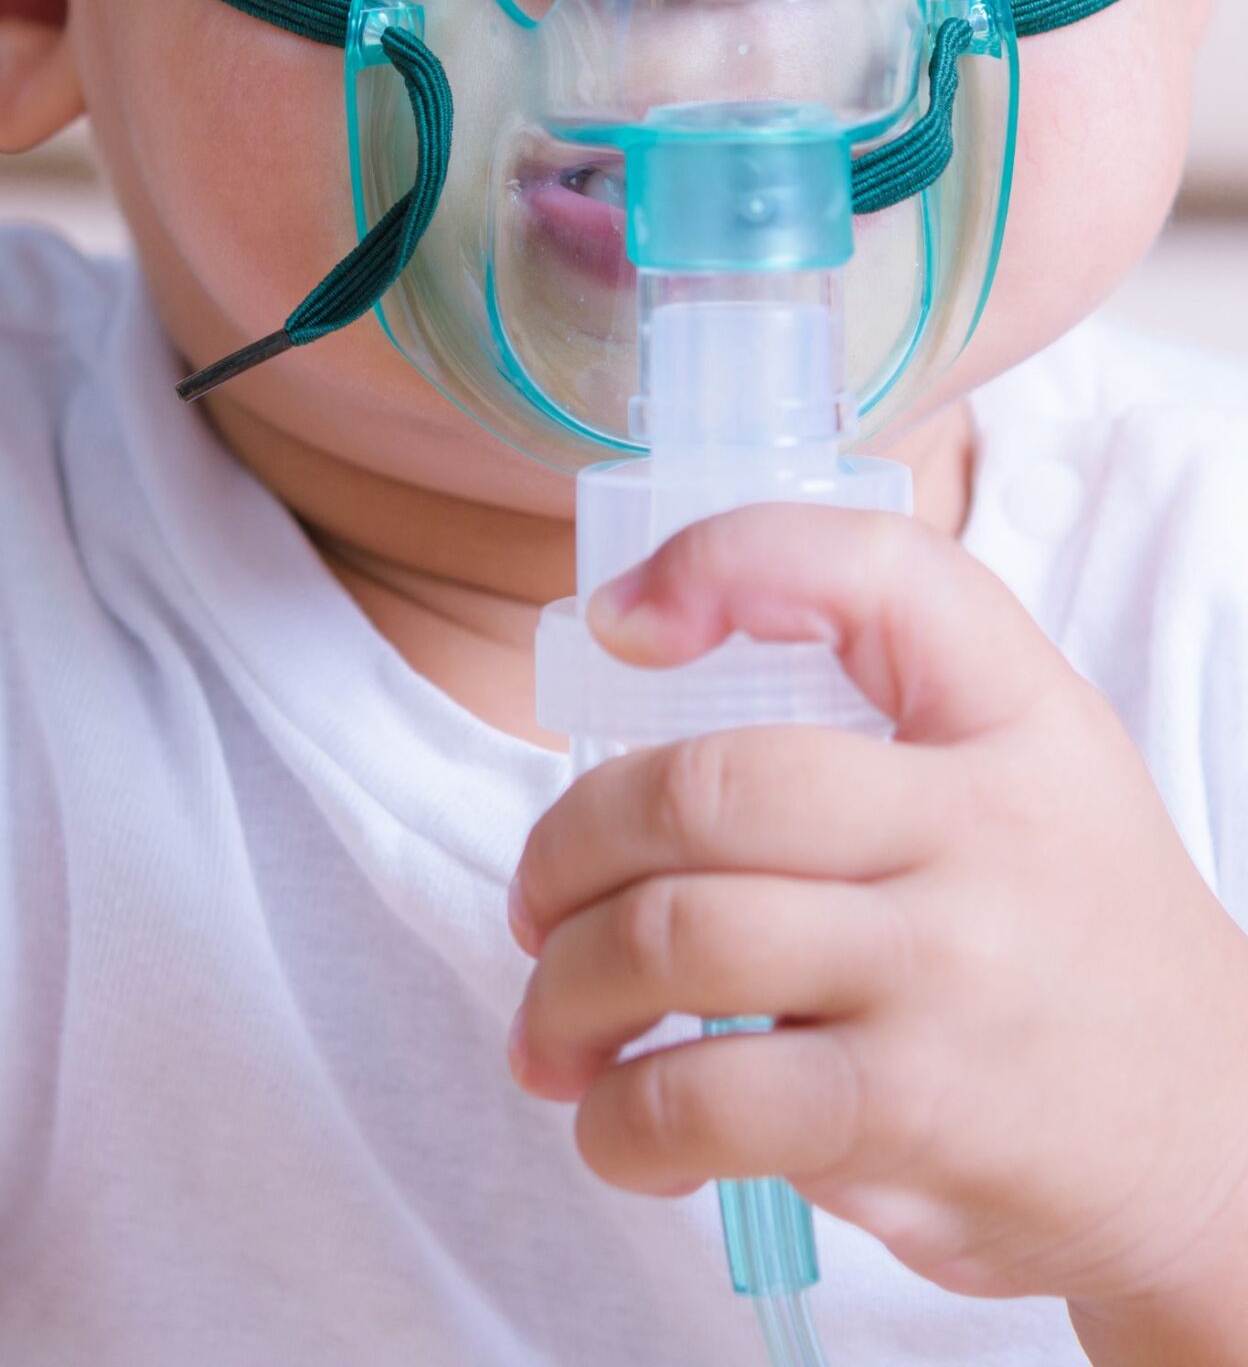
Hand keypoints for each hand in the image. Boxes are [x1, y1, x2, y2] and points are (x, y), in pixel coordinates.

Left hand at [506, 502, 1247, 1323]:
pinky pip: (707, 1099)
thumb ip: (879, 699)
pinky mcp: (914, 1113)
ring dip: (564, 991)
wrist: (1221, 1152)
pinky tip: (614, 1127)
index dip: (722, 562)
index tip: (619, 619)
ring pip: (675, 939)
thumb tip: (635, 663)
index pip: (872, 573)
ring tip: (550, 1033)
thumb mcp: (1029, 767)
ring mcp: (947, 970)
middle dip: (566, 849)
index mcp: (1012, 714)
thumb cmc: (1070, 940)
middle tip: (536, 905)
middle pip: (704, 788)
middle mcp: (983, 827)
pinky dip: (617, 1120)